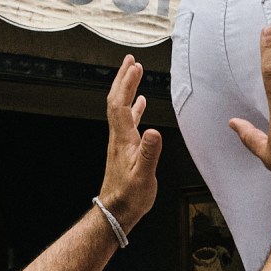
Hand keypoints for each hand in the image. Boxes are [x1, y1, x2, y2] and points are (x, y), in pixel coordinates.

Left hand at [98, 55, 163, 226]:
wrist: (116, 211)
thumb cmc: (130, 197)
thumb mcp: (143, 176)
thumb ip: (149, 153)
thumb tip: (154, 130)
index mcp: (123, 139)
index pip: (122, 104)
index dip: (127, 84)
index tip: (135, 66)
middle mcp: (119, 137)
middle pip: (117, 100)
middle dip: (123, 78)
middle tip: (130, 60)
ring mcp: (121, 141)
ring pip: (121, 108)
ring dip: (127, 88)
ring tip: (133, 73)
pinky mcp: (125, 148)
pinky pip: (128, 120)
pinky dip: (134, 107)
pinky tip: (141, 103)